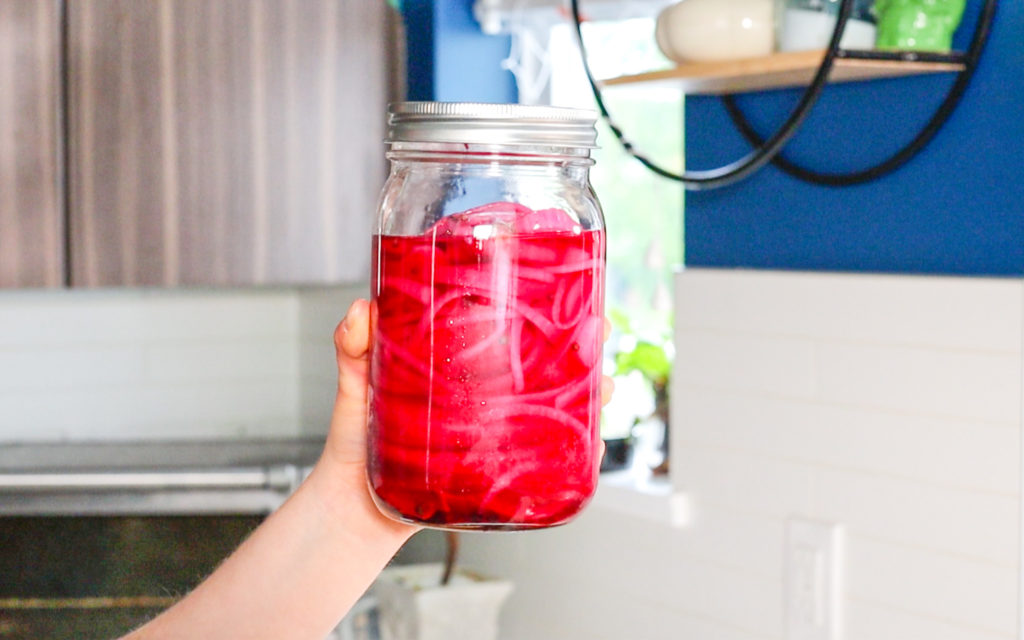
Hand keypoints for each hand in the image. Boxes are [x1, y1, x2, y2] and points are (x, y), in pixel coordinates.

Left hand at [312, 299, 614, 525]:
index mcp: (462, 361)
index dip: (550, 309)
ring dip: (591, 398)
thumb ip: (352, 343)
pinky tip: (591, 448)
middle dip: (585, 351)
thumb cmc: (358, 437)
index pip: (514, 327)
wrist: (353, 503)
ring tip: (603, 392)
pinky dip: (578, 454)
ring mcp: (499, 431)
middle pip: (550, 365)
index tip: (575, 289)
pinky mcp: (501, 471)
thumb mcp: (355, 381)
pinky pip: (549, 460)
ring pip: (559, 408)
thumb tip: (362, 313)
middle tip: (598, 340)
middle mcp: (489, 394)